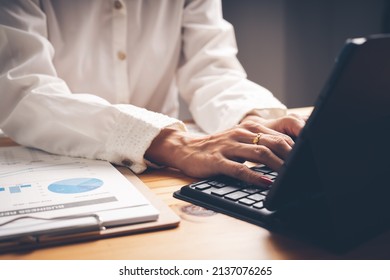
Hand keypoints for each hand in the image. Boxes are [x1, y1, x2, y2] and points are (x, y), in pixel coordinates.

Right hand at [145, 114, 305, 186]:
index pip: (278, 136)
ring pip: (259, 153)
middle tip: (304, 169)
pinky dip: (254, 176)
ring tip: (290, 176)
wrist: (187, 149)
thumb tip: (284, 158)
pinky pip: (239, 168)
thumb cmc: (216, 148)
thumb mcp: (239, 142)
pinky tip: (265, 183)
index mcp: (248, 129)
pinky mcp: (217, 160)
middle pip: (273, 142)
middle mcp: (240, 134)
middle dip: (292, 156)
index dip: (296, 148)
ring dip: (278, 166)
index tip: (307, 160)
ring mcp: (228, 147)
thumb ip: (258, 146)